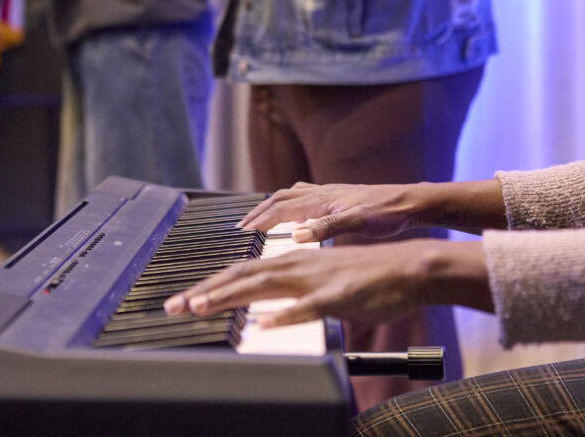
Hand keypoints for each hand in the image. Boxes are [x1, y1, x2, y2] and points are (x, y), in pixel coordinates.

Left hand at [163, 239, 492, 326]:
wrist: (410, 268)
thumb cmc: (371, 277)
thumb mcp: (325, 282)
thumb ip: (297, 294)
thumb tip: (274, 311)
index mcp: (296, 260)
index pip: (244, 272)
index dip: (211, 286)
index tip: (184, 301)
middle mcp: (300, 264)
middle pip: (243, 276)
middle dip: (205, 292)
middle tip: (174, 307)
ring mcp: (317, 279)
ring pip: (264, 285)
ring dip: (229, 297)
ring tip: (200, 308)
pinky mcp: (337, 294)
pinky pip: (305, 307)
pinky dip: (282, 314)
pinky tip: (261, 323)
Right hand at [238, 182, 422, 243]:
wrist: (411, 203)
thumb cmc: (388, 213)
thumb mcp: (358, 223)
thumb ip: (326, 228)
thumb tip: (296, 235)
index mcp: (321, 199)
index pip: (280, 208)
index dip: (258, 221)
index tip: (241, 234)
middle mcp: (322, 193)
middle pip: (280, 198)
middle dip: (259, 212)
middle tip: (242, 228)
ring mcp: (330, 194)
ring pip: (292, 195)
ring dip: (273, 206)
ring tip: (260, 220)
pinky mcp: (340, 199)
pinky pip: (306, 198)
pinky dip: (292, 206)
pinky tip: (297, 220)